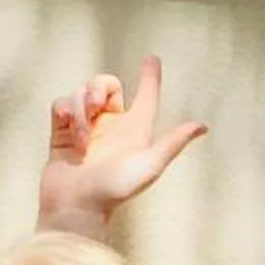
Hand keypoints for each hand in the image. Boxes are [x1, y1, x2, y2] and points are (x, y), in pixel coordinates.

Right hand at [37, 55, 207, 232]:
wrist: (75, 206)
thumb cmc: (114, 190)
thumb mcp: (149, 165)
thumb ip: (172, 142)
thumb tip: (203, 126)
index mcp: (135, 130)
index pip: (146, 96)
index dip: (150, 77)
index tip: (152, 58)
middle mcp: (111, 126)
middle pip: (105, 84)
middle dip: (98, 87)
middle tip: (96, 106)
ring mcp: (85, 128)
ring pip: (81, 93)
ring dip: (80, 111)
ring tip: (82, 139)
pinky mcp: (61, 132)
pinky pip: (61, 104)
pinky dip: (65, 114)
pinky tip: (69, 134)